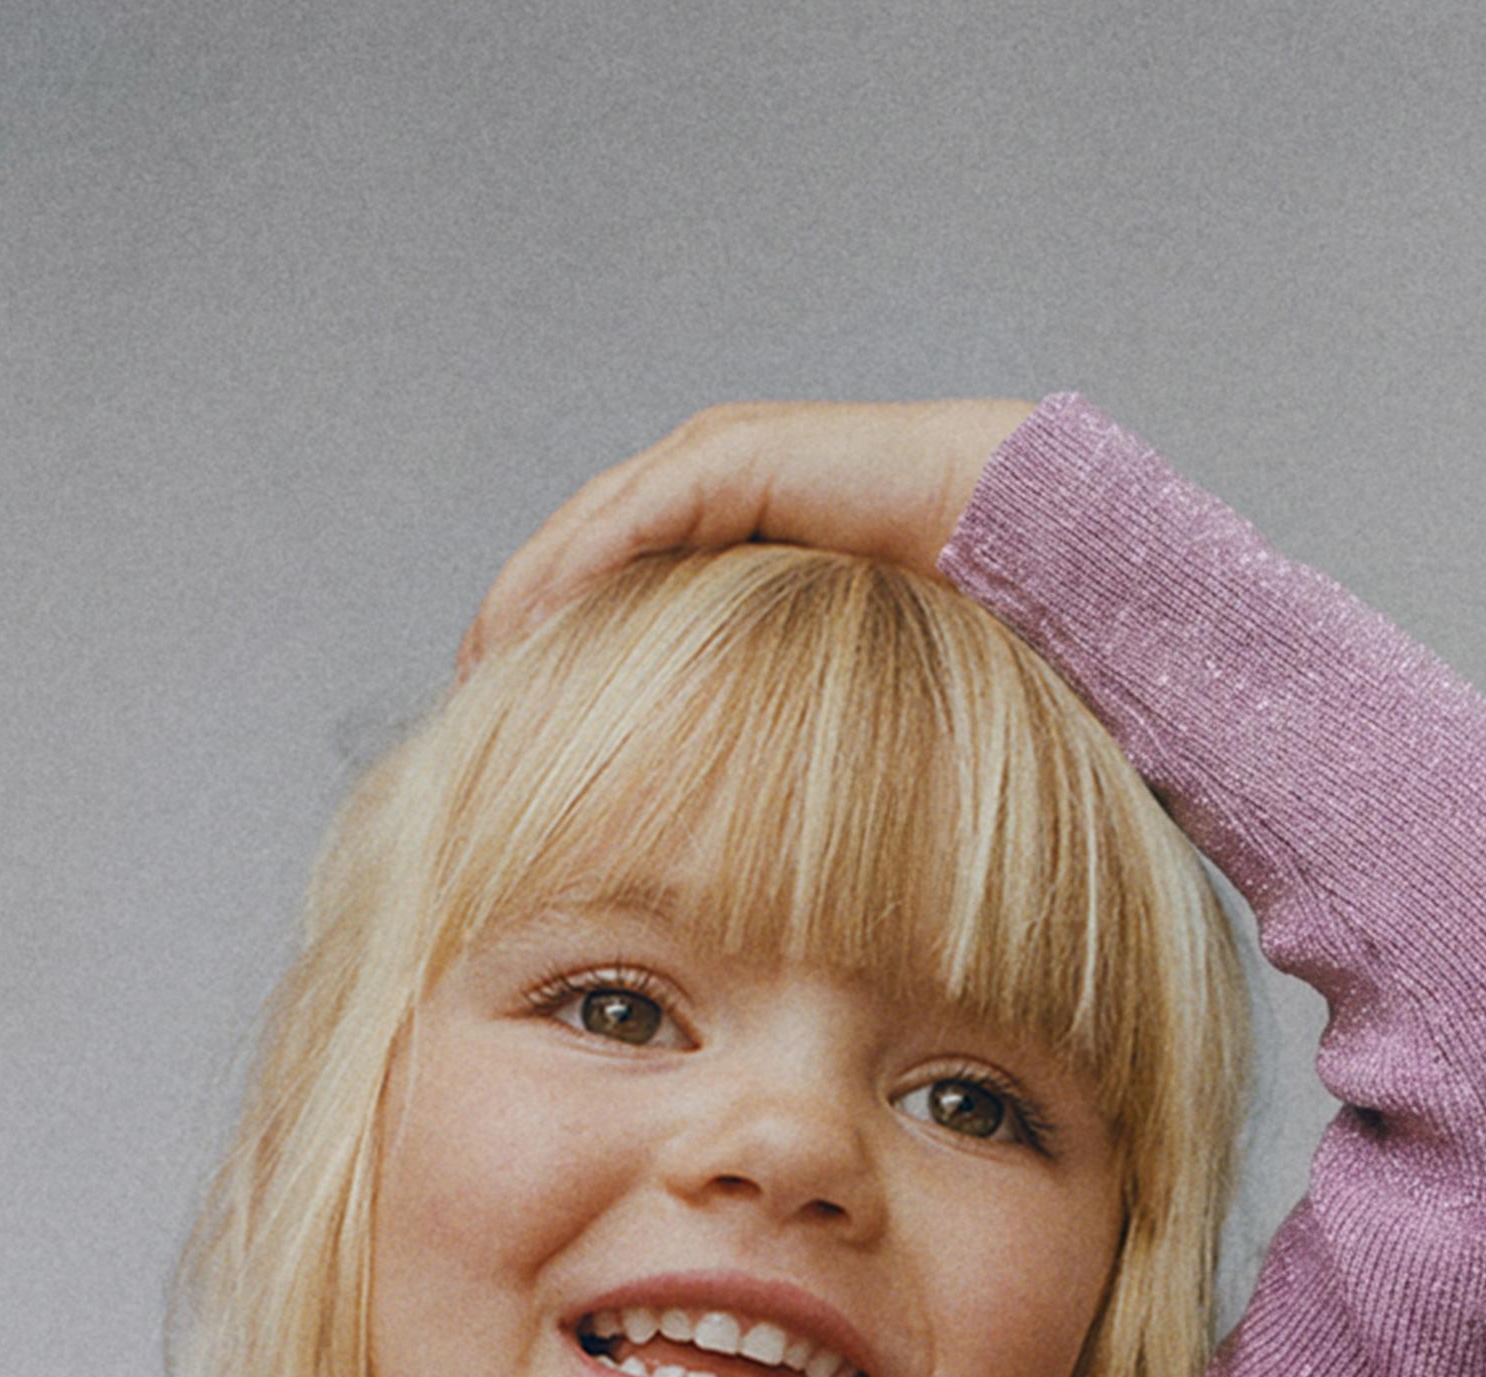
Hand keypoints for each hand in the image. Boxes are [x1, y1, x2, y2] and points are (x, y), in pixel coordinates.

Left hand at [455, 396, 1037, 675]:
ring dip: (528, 597)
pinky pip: (637, 514)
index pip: (607, 584)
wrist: (1019, 537)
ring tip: (484, 668)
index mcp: (723, 539)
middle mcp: (709, 490)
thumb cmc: (946, 622)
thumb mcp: (819, 688)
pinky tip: (539, 625)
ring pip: (592, 530)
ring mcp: (719, 462)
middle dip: (517, 621)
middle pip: (580, 554)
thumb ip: (765, 717)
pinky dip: (580, 566)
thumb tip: (729, 814)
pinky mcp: (739, 454)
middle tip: (467, 698)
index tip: (503, 722)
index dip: (550, 645)